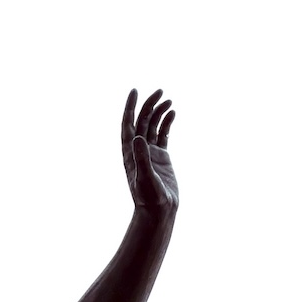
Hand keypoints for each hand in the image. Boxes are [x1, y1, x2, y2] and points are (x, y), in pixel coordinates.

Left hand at [120, 88, 177, 212]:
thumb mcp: (144, 177)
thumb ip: (141, 158)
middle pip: (142, 121)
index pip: (128, 124)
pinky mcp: (161, 157)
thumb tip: (139, 137)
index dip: (130, 107)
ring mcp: (150, 153)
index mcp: (129, 153)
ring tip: (169, 101)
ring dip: (159, 112)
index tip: (135, 90)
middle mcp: (138, 150)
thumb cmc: (149, 198)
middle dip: (149, 105)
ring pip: (153, 126)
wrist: (159, 211)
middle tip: (160, 91)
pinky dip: (167, 123)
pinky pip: (163, 135)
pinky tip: (173, 113)